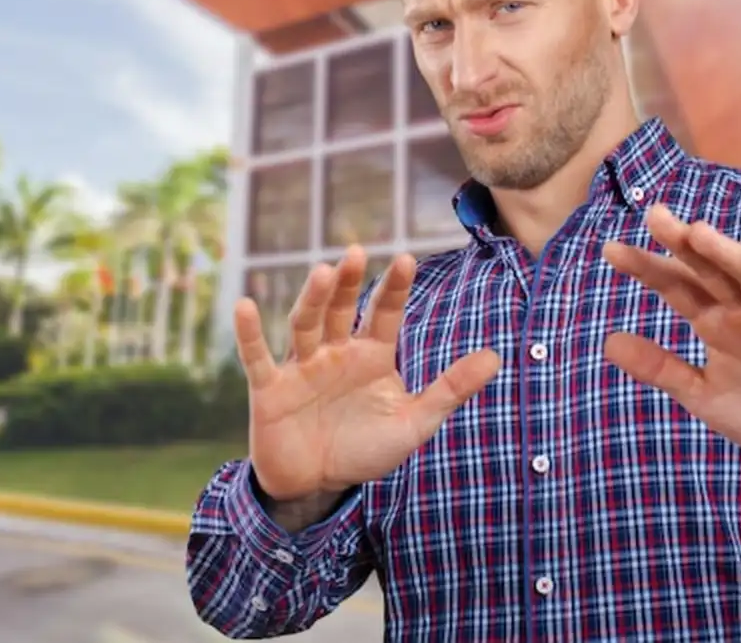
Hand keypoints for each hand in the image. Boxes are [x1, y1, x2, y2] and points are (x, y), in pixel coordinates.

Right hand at [234, 246, 501, 501]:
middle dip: (347, 282)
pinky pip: (258, 357)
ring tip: (320, 272)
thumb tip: (495, 357)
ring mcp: (301, 366)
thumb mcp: (415, 423)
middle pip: (340, 309)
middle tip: (355, 253)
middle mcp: (336, 351)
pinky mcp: (270, 388)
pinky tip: (244, 305)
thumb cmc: (366, 449)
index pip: (383, 312)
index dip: (393, 288)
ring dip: (311, 299)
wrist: (319, 486)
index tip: (405, 258)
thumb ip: (451, 389)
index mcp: (372, 354)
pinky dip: (249, 333)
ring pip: (305, 324)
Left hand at [602, 205, 740, 459]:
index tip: (610, 249)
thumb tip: (607, 341)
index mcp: (717, 323)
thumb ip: (661, 368)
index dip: (647, 268)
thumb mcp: (704, 396)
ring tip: (698, 231)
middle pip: (710, 270)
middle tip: (654, 215)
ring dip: (727, 253)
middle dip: (683, 244)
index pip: (678, 286)